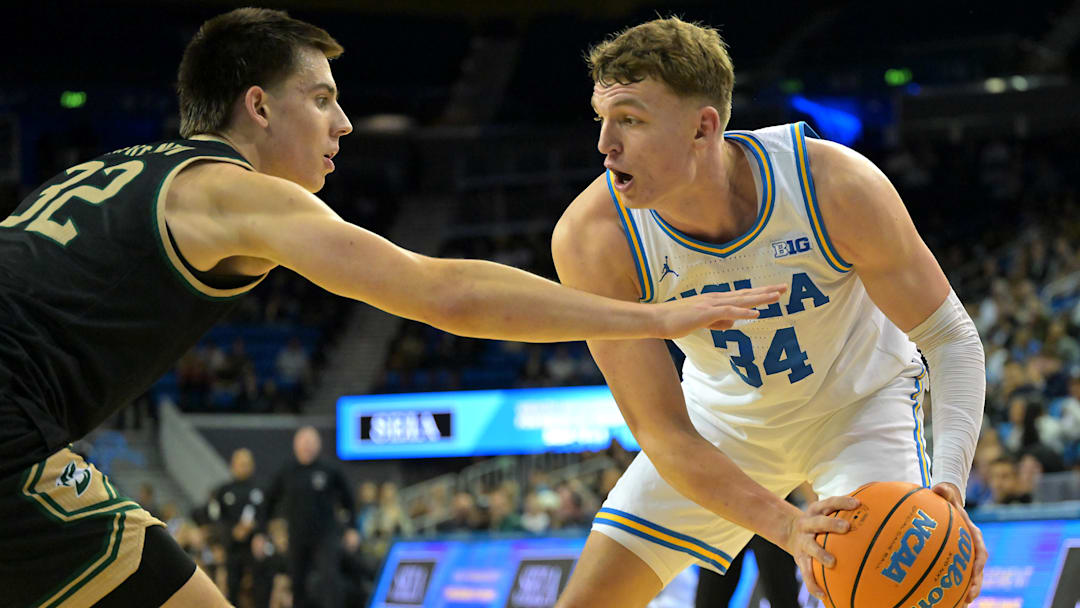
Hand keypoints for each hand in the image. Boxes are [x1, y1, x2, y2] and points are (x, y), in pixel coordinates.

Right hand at [651, 284, 786, 338]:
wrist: (657, 319)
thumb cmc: (676, 321)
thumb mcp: (702, 322)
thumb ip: (718, 321)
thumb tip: (734, 323)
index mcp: (715, 300)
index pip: (742, 295)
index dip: (759, 293)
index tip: (775, 291)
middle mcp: (716, 299)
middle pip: (745, 294)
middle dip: (766, 291)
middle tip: (784, 287)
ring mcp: (711, 304)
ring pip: (740, 300)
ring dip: (759, 298)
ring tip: (776, 296)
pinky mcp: (705, 313)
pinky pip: (728, 312)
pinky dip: (743, 312)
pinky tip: (756, 313)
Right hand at [786, 495, 859, 602]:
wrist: (790, 532)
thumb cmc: (820, 524)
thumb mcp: (827, 513)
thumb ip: (847, 513)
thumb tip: (881, 512)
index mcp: (816, 511)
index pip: (829, 503)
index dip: (842, 502)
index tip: (857, 503)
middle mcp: (807, 524)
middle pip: (819, 522)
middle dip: (832, 524)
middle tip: (846, 527)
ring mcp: (802, 542)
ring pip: (810, 547)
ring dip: (820, 554)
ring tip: (832, 562)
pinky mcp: (799, 558)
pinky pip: (806, 572)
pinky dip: (813, 584)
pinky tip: (824, 595)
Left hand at [932, 482, 986, 605]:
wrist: (948, 504)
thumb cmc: (947, 500)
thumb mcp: (946, 494)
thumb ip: (944, 491)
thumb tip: (938, 488)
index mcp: (973, 535)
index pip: (980, 550)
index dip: (979, 560)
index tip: (977, 569)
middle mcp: (972, 549)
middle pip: (978, 570)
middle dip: (976, 584)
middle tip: (969, 597)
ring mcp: (965, 556)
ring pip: (970, 578)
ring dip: (967, 591)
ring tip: (961, 605)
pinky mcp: (956, 560)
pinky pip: (956, 576)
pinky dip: (953, 588)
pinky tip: (942, 600)